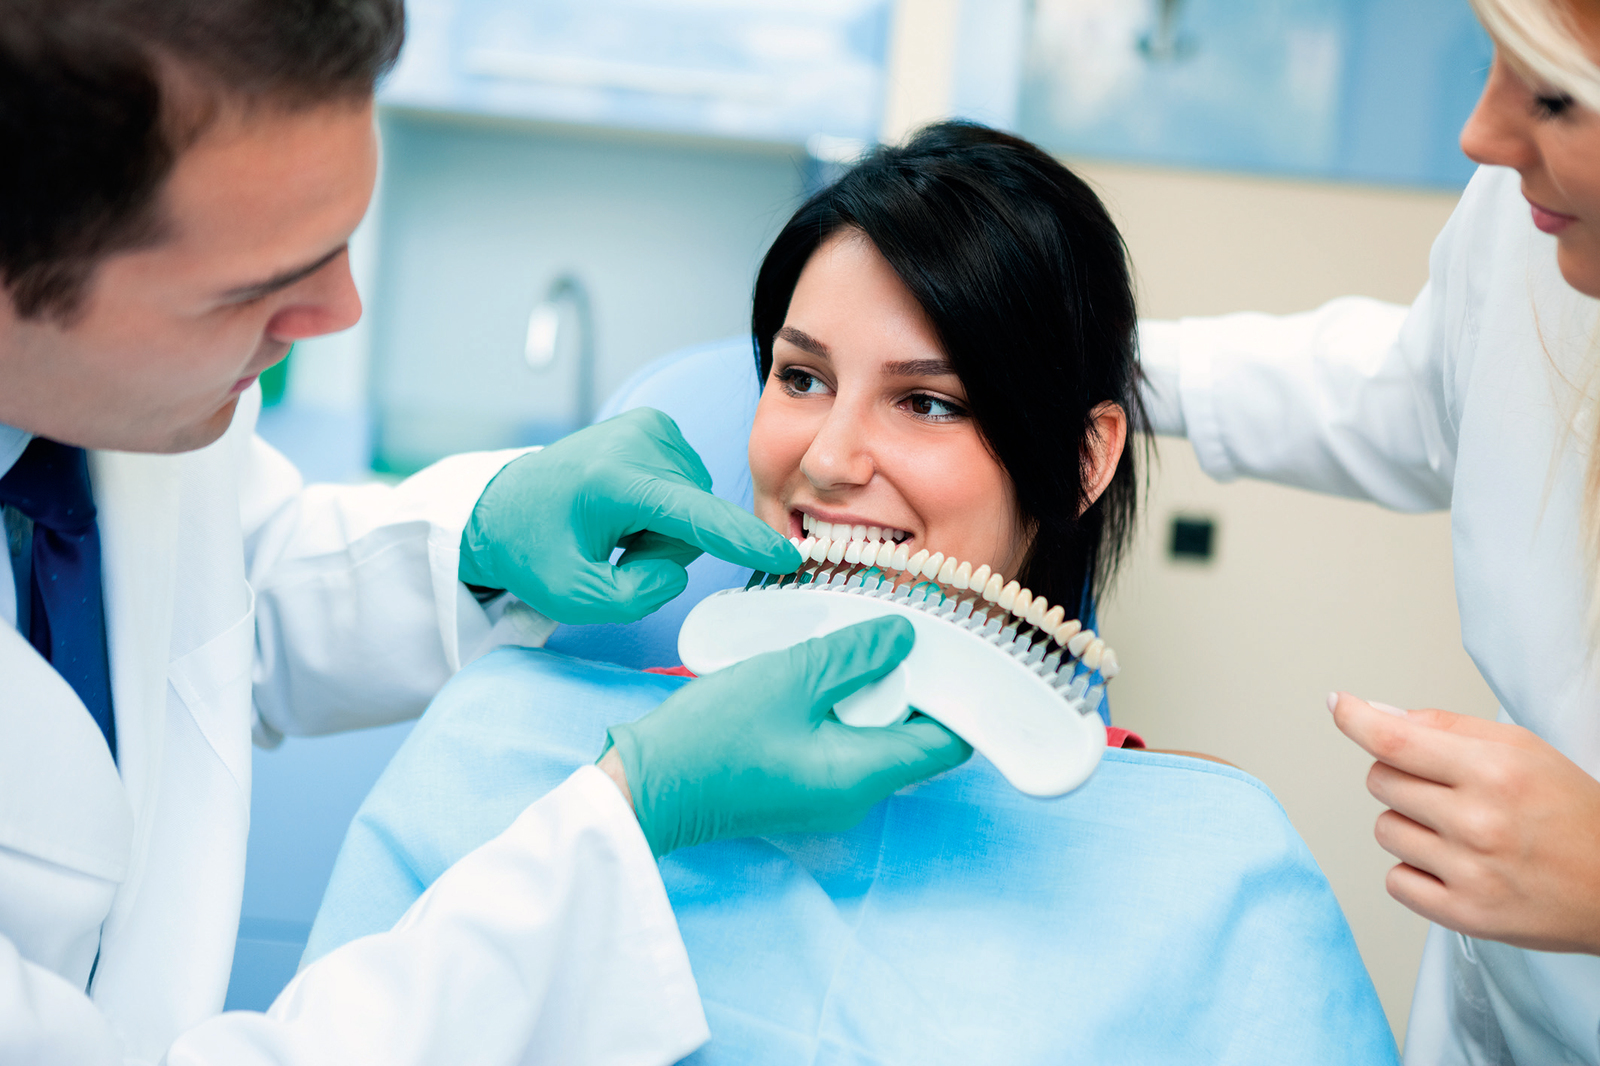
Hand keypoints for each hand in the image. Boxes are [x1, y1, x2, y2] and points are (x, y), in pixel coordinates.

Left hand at [459, 407, 801, 624]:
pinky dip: (663, 510)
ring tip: (615, 526)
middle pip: (695, 522)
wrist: (508, 505)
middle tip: (613, 549)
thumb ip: (632, 598)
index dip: (741, 540)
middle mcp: (637, 441)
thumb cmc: (533, 549)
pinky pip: (689, 488)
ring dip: (663, 531)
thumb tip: (675, 571)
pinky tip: (625, 507)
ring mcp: (650, 428)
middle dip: (663, 549)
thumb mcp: (569, 596)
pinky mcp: (657, 428)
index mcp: (613, 480)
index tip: (784, 555)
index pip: (692, 515)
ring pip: (696, 507)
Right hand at [605, 616, 972, 855]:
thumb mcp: (790, 678)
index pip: (948, 744)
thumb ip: (854, 655)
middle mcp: (854, 794)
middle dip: (905, 681)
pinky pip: (838, 738)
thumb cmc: (711, 739)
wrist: (644, 787)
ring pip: (872, 731)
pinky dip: (835, 704)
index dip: (956, 695)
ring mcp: (825, 792)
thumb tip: (905, 638)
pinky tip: (810, 671)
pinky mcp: (799, 782)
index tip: (947, 650)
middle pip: (912, 734)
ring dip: (864, 688)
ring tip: (841, 643)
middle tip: (884, 630)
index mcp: (863, 776)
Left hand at [1330, 692, 1599, 952]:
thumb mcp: (1523, 749)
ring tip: (1460, 833)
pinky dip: (1416, 872)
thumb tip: (1376, 714)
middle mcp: (1478, 822)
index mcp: (1494, 772)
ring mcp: (1469, 872)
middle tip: (1446, 791)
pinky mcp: (1464, 915)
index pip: (1395, 740)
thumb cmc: (1573, 815)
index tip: (1339, 705)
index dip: (1355, 719)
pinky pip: (1395, 881)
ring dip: (1409, 826)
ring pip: (1384, 830)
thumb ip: (1444, 727)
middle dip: (1400, 778)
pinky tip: (1455, 867)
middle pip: (1379, 781)